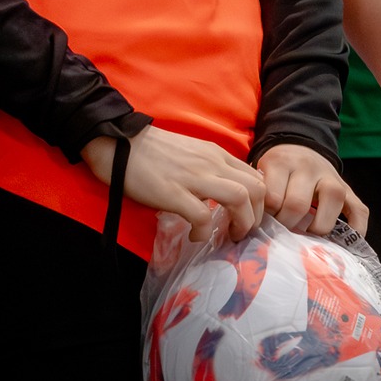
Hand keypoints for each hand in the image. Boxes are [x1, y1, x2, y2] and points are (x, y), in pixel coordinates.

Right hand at [84, 124, 266, 241]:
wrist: (120, 143)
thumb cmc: (154, 152)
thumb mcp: (194, 154)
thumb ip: (212, 169)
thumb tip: (227, 193)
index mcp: (217, 155)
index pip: (256, 177)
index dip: (260, 204)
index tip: (248, 219)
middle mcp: (213, 163)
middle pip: (256, 189)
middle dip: (257, 217)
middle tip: (241, 232)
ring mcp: (195, 178)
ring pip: (240, 198)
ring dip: (241, 223)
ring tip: (227, 237)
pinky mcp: (174, 193)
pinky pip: (202, 217)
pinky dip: (203, 233)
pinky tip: (195, 237)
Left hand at [258, 143, 367, 236]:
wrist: (298, 147)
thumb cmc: (276, 170)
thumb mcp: (261, 172)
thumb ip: (259, 197)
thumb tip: (254, 230)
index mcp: (281, 162)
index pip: (273, 198)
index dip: (267, 217)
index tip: (265, 221)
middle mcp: (308, 167)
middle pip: (298, 204)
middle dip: (288, 225)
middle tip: (283, 230)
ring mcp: (332, 177)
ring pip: (332, 201)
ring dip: (317, 226)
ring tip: (307, 233)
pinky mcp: (348, 190)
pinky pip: (359, 210)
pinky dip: (356, 230)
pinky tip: (343, 245)